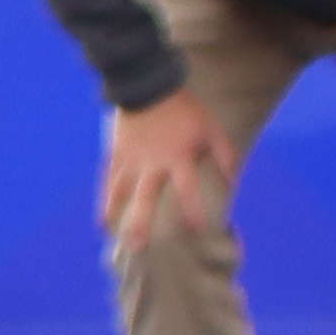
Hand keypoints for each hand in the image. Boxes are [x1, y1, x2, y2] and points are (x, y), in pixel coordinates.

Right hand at [97, 93, 232, 251]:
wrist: (148, 87)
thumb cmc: (185, 110)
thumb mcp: (212, 129)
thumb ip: (225, 156)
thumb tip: (232, 181)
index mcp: (177, 158)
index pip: (187, 191)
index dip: (193, 212)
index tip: (196, 232)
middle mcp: (151, 163)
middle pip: (144, 198)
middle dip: (140, 223)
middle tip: (138, 247)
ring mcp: (130, 159)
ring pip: (120, 192)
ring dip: (115, 215)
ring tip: (112, 236)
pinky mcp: (117, 153)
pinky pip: (108, 179)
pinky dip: (104, 198)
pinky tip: (102, 217)